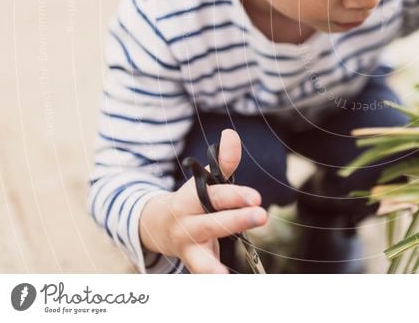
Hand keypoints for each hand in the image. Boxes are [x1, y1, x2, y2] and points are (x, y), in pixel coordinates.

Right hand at [139, 129, 267, 272]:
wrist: (156, 225)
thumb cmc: (192, 200)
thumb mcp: (204, 180)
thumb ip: (223, 161)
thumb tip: (231, 134)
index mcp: (190, 198)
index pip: (214, 195)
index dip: (235, 195)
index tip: (256, 197)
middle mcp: (187, 223)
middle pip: (211, 223)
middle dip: (235, 220)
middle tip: (262, 215)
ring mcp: (187, 246)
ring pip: (200, 257)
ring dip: (212, 265)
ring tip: (225, 276)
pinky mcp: (192, 263)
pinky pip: (202, 274)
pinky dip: (211, 279)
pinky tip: (226, 284)